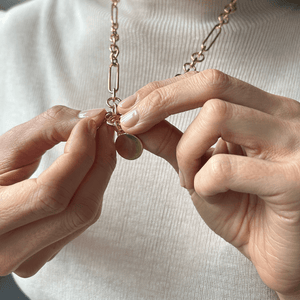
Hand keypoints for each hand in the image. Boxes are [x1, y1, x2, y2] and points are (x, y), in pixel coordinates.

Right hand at [0, 106, 115, 277]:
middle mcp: (10, 250)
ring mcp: (31, 257)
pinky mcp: (46, 250)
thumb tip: (93, 118)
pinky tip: (90, 166)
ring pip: (87, 215)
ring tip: (100, 144)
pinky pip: (83, 219)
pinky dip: (93, 188)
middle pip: (79, 209)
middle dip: (100, 163)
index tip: (91, 124)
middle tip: (104, 131)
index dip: (80, 154)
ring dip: (100, 174)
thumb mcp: (7, 147)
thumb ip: (49, 127)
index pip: (52, 193)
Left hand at [118, 70, 299, 298]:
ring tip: (190, 179)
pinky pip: (224, 167)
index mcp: (264, 111)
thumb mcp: (201, 170)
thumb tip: (137, 122)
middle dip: (161, 101)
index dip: (163, 90)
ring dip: (186, 152)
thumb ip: (172, 143)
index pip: (209, 81)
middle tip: (132, 123)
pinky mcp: (294, 179)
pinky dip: (202, 183)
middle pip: (212, 85)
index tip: (130, 108)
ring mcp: (293, 145)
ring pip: (216, 117)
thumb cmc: (245, 210)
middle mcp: (283, 118)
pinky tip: (210, 196)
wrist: (280, 252)